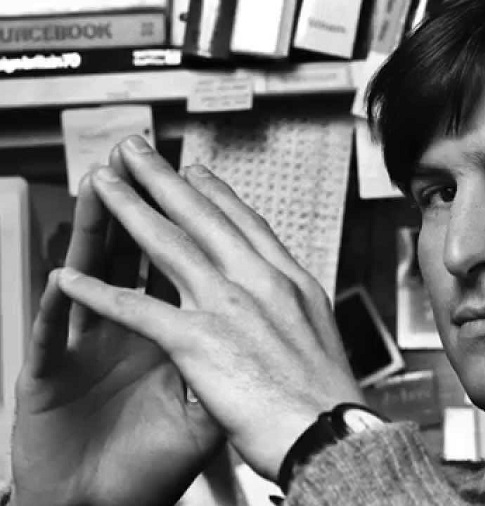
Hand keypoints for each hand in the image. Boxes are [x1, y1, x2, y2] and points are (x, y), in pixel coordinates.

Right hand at [12, 147, 223, 505]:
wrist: (101, 504)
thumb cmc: (150, 460)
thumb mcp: (204, 409)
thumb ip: (227, 364)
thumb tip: (270, 327)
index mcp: (164, 338)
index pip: (176, 267)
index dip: (186, 225)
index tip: (198, 180)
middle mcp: (122, 336)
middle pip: (129, 260)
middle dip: (137, 206)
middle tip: (138, 158)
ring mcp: (82, 352)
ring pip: (86, 280)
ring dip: (91, 234)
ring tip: (96, 189)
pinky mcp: (46, 381)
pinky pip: (53, 337)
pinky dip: (60, 307)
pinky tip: (60, 279)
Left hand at [53, 136, 364, 481]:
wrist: (333, 431)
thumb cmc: (330, 400)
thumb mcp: (323, 340)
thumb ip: (295, 317)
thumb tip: (287, 314)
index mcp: (291, 282)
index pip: (247, 225)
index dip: (216, 195)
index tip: (197, 173)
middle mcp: (260, 281)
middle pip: (204, 217)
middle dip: (164, 179)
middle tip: (138, 151)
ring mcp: (229, 305)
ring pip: (169, 244)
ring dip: (129, 209)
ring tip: (103, 184)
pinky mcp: (200, 340)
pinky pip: (139, 309)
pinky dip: (102, 293)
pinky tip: (75, 280)